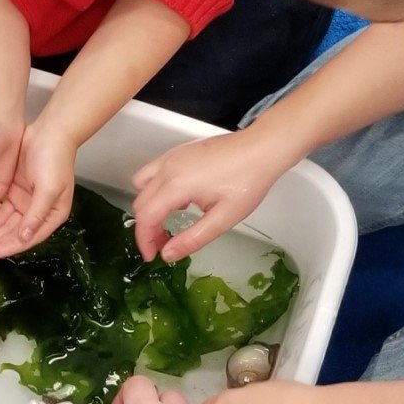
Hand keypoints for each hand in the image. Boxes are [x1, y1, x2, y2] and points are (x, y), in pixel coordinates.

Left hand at [0, 123, 76, 259]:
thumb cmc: (54, 160)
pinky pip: (2, 210)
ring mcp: (28, 202)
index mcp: (53, 215)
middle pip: (16, 233)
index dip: (9, 247)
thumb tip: (24, 237)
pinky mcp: (17, 191)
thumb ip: (36, 215)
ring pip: (7, 223)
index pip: (28, 237)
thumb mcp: (48, 189)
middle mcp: (40, 212)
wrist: (51, 131)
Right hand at [130, 126, 291, 262]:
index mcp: (176, 185)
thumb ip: (192, 239)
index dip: (145, 241)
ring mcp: (171, 157)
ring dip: (148, 207)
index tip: (153, 256)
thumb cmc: (248, 180)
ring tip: (167, 222)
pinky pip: (153, 172)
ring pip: (141, 185)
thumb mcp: (223, 218)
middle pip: (140, 203)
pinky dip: (156, 190)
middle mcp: (167, 168)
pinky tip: (178, 200)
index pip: (145, 217)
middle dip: (147, 228)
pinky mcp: (178, 152)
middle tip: (163, 244)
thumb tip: (168, 254)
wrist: (262, 147)